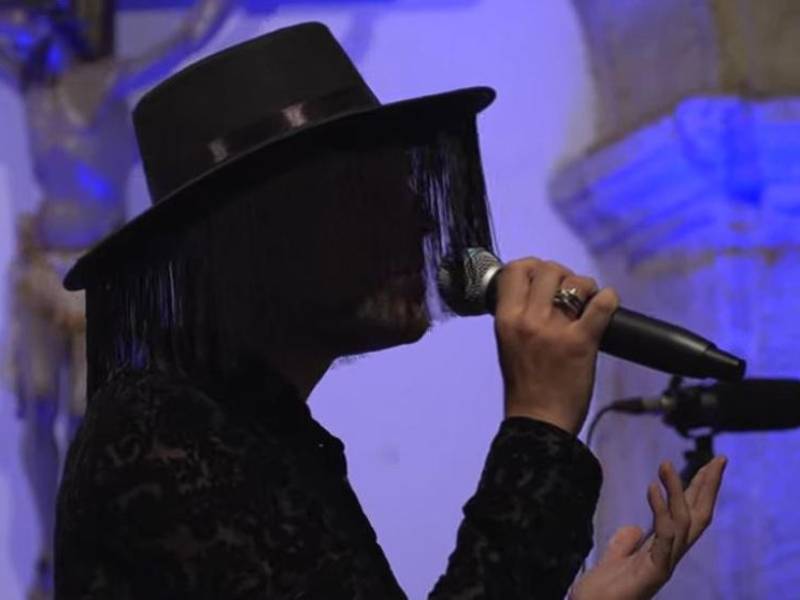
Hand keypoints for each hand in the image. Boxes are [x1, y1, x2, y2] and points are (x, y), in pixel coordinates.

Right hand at [494, 258, 618, 433]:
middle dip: (562, 274)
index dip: (531, 266)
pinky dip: (609, 300)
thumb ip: (517, 316)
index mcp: (506, 320)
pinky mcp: (582, 343)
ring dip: (585, 286)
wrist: (539, 423)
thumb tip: (537, 291)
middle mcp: (527, 320)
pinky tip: (607, 305)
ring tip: (587, 301)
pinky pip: (601, 305)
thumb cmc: (524, 386)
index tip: (540, 277)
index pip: (514, 270)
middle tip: (568, 290)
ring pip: (575, 282)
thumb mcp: (507, 344)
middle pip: (547, 269)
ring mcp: (555, 330)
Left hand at [569, 456, 727, 599]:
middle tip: (720, 459)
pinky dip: (660, 510)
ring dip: (677, 491)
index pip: (686, 516)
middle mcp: (669, 558)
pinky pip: (663, 537)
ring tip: (666, 463)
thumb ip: (624, 544)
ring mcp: (664, 565)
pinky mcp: (653, 573)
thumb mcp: (613, 561)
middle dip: (709, 488)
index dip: (698, 490)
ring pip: (684, 523)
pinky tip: (651, 487)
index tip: (709, 464)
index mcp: (661, 552)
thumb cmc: (600, 594)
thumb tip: (634, 528)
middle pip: (698, 518)